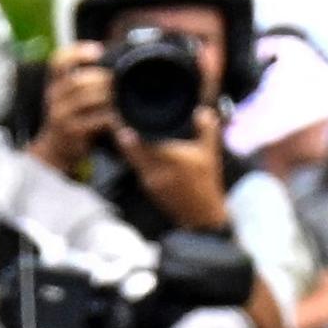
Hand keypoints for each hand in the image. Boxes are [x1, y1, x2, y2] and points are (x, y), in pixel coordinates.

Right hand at [34, 45, 114, 173]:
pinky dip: (109, 117)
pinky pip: (94, 120)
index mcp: (55, 84)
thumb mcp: (69, 97)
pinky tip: (120, 116)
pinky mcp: (72, 132)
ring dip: (107, 96)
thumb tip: (111, 61)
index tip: (98, 49)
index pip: (58, 61)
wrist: (56, 150)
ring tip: (123, 96)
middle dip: (101, 78)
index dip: (77, 52)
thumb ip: (84, 82)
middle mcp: (54, 97)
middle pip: (77, 81)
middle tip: (120, 79)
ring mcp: (61, 115)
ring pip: (85, 99)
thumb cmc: (71, 118)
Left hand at [118, 106, 231, 231]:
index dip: (126, 125)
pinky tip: (134, 147)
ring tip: (123, 129)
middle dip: (121, 131)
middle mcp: (154, 169)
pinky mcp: (147, 186)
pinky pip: (135, 166)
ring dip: (126, 144)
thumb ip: (207, 130)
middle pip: (128, 146)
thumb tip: (203, 111)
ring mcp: (149, 179)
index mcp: (169, 157)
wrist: (201, 216)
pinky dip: (133, 155)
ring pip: (130, 157)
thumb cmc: (206, 184)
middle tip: (117, 118)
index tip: (121, 113)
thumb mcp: (210, 154)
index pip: (140, 138)